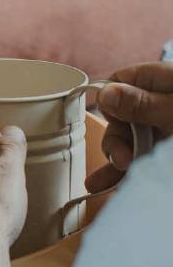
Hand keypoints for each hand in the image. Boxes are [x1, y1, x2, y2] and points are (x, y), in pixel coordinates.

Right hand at [86, 62, 172, 191]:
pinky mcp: (165, 151)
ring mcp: (165, 127)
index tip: (110, 121)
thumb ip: (141, 103)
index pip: (120, 81)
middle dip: (116, 141)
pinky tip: (108, 186)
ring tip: (102, 183)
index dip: (109, 101)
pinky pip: (141, 159)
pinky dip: (127, 172)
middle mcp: (160, 102)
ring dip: (117, 160)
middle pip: (121, 117)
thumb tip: (104, 93)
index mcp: (162, 80)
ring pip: (130, 142)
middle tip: (122, 160)